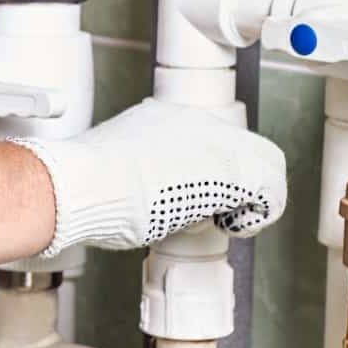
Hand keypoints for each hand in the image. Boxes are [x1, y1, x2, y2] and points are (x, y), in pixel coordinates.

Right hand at [13, 98, 286, 254]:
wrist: (78, 186)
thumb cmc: (82, 189)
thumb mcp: (110, 174)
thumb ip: (135, 178)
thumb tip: (142, 202)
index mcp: (158, 119)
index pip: (203, 143)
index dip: (204, 173)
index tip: (193, 200)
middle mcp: (191, 121)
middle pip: (238, 148)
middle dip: (233, 184)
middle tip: (214, 214)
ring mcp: (214, 139)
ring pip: (261, 163)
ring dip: (248, 198)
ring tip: (225, 222)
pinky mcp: (232, 167)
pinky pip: (269, 188)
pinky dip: (258, 214)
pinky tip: (234, 228)